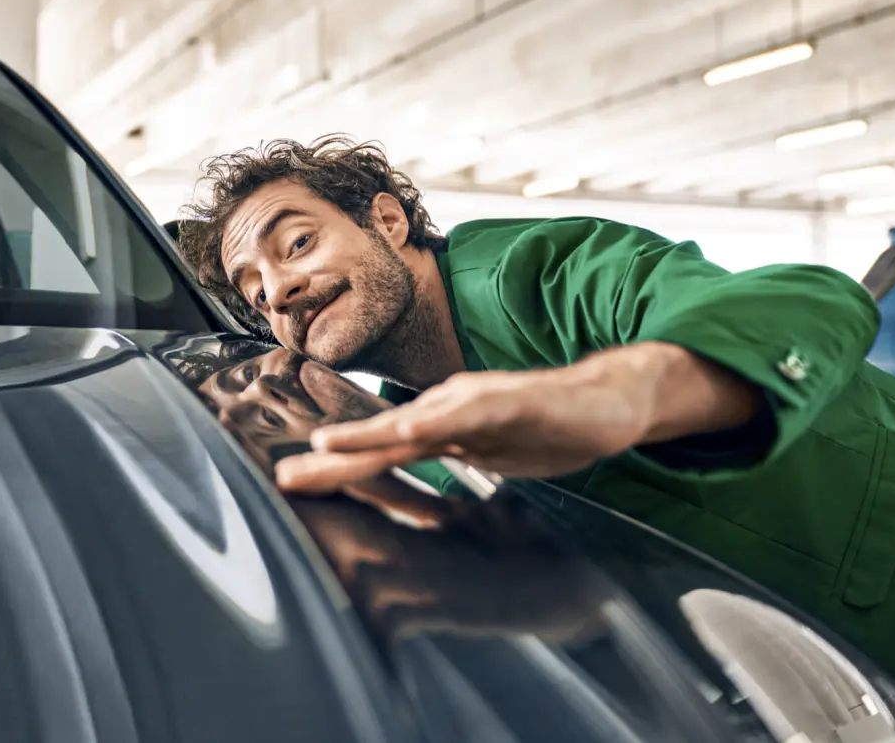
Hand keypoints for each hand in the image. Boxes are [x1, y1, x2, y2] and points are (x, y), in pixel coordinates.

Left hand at [275, 362, 655, 492]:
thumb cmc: (547, 427)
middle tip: (287, 479)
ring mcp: (480, 404)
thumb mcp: (490, 455)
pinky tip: (412, 430)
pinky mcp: (513, 401)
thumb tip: (423, 493)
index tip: (298, 486)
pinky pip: (471, 413)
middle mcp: (450, 410)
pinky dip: (439, 422)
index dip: (340, 471)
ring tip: (327, 447)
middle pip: (382, 439)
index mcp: (443, 427)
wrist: (607, 401)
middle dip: (334, 460)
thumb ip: (453, 462)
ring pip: (417, 421)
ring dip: (370, 435)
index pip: (382, 454)